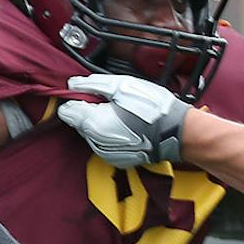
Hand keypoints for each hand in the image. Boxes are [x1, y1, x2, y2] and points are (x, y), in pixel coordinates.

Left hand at [57, 74, 192, 167]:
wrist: (177, 132)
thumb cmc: (152, 107)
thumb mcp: (122, 85)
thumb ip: (93, 84)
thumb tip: (73, 84)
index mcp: (93, 123)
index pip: (67, 111)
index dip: (76, 99)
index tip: (90, 93)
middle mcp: (95, 142)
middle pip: (79, 123)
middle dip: (90, 110)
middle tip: (112, 101)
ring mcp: (105, 153)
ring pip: (91, 134)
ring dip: (101, 122)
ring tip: (123, 113)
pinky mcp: (116, 159)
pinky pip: (105, 144)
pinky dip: (111, 134)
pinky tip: (128, 126)